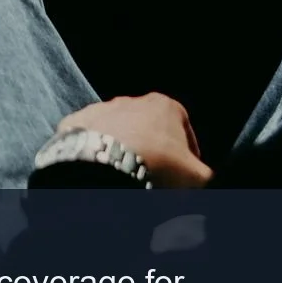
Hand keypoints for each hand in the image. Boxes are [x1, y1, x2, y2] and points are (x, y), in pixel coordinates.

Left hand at [56, 94, 211, 188]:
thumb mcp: (196, 177)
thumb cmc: (156, 166)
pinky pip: (89, 140)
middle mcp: (131, 101)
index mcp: (165, 105)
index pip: (185, 129)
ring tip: (125, 178)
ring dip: (123, 152)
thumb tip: (207, 181)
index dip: (188, 155)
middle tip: (154, 180)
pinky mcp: (74, 124)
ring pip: (118, 133)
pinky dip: (94, 154)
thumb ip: (207, 176)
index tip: (185, 174)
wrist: (103, 165)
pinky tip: (99, 173)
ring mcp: (100, 110)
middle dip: (153, 152)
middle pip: (149, 130)